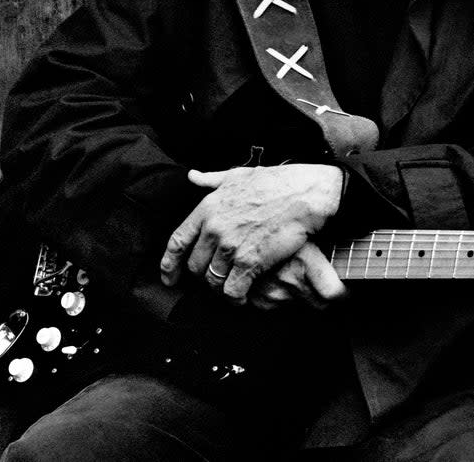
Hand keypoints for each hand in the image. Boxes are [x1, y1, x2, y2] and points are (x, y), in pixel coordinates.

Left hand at [159, 164, 342, 304]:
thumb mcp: (238, 175)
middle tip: (215, 279)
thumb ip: (212, 179)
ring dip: (220, 288)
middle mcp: (215, 228)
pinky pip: (233, 290)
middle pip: (195, 265)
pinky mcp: (251, 261)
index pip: (177, 241)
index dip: (169, 264)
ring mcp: (232, 246)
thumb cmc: (276, 181)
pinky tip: (242, 296)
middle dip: (203, 276)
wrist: (305, 192)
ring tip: (231, 288)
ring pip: (213, 280)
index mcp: (208, 208)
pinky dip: (235, 297)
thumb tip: (192, 177)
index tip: (168, 277)